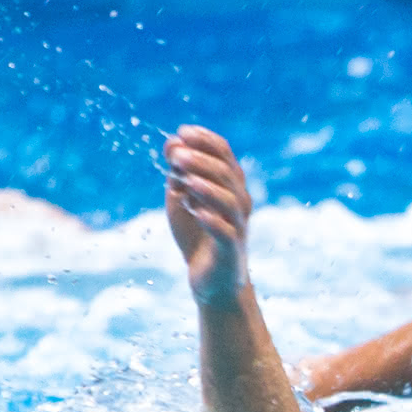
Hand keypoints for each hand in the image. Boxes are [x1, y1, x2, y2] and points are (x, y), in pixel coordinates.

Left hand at [164, 125, 251, 305]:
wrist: (212, 280)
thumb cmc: (197, 235)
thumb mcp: (182, 199)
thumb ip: (178, 173)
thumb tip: (172, 142)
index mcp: (229, 185)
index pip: (225, 155)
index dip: (206, 140)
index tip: (183, 132)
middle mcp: (239, 202)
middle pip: (227, 174)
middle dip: (202, 162)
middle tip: (177, 156)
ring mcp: (237, 225)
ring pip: (230, 200)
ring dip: (206, 187)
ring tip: (184, 180)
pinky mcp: (231, 249)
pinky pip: (225, 231)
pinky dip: (210, 218)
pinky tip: (193, 210)